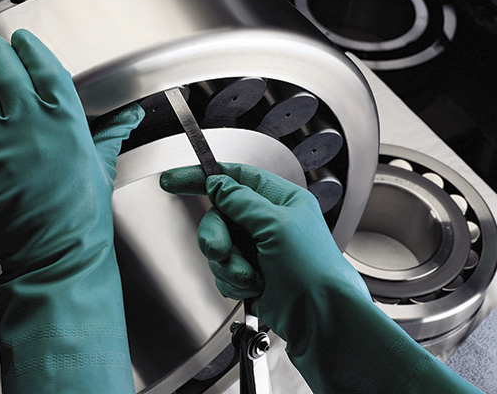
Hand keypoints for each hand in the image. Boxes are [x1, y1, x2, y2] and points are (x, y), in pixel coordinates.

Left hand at [0, 30, 142, 392]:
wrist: (59, 254)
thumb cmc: (84, 214)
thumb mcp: (102, 166)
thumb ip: (112, 133)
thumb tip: (131, 117)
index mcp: (65, 119)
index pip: (43, 67)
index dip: (30, 49)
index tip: (23, 42)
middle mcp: (28, 123)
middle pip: (4, 71)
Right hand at [160, 163, 369, 343]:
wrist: (321, 320)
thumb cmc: (314, 272)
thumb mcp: (276, 226)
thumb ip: (241, 201)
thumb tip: (217, 183)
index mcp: (281, 201)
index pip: (236, 177)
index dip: (203, 176)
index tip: (175, 180)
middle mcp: (268, 221)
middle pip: (220, 215)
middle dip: (217, 236)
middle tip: (220, 250)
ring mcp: (257, 248)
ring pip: (217, 245)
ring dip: (228, 264)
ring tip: (248, 276)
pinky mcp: (249, 273)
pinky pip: (221, 269)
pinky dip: (233, 280)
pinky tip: (253, 287)